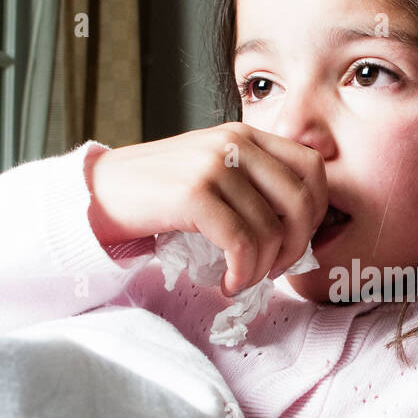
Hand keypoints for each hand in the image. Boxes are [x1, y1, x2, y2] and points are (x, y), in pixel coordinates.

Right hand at [84, 123, 328, 295]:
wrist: (100, 194)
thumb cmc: (161, 194)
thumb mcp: (216, 174)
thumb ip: (255, 185)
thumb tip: (304, 230)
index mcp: (247, 134)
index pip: (313, 168)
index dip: (317, 211)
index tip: (296, 240)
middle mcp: (235, 142)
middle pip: (302, 202)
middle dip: (296, 248)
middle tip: (274, 270)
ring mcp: (214, 164)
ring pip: (271, 230)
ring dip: (262, 268)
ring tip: (241, 279)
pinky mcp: (193, 193)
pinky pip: (241, 244)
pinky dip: (242, 273)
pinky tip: (227, 283)